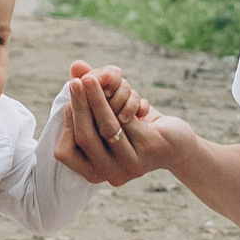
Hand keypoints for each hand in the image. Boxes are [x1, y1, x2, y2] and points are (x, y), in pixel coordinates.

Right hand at [55, 63, 176, 185]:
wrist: (175, 142)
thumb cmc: (133, 129)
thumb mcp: (107, 117)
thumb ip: (88, 97)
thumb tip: (76, 66)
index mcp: (93, 172)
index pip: (64, 152)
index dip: (65, 125)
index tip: (66, 103)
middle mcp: (110, 174)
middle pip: (84, 138)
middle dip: (79, 106)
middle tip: (75, 82)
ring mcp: (130, 165)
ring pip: (106, 128)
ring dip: (96, 99)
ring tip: (90, 79)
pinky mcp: (149, 150)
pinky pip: (126, 121)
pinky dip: (119, 101)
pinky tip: (115, 86)